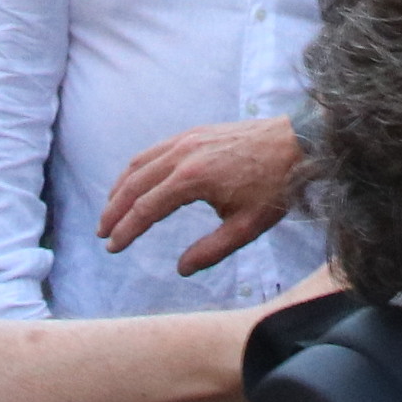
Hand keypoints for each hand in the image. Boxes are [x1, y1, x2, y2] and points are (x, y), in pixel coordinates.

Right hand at [102, 117, 310, 264]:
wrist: (298, 142)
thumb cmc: (276, 186)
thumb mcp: (247, 227)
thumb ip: (212, 250)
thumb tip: (181, 268)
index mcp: (193, 179)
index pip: (146, 209)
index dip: (126, 230)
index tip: (112, 247)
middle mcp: (183, 154)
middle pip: (134, 184)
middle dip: (114, 210)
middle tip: (102, 233)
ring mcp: (187, 139)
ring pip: (140, 164)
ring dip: (121, 188)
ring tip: (111, 211)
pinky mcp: (195, 132)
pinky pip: (155, 151)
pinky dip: (137, 168)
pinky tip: (136, 182)